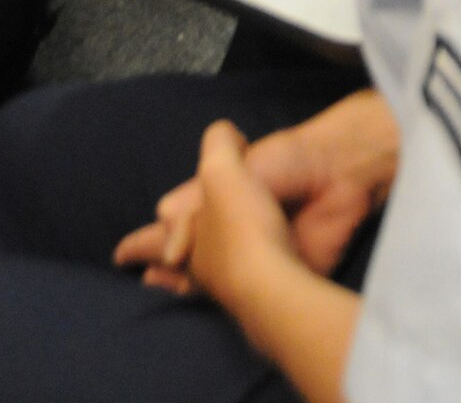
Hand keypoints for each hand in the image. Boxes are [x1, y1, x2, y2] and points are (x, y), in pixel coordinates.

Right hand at [115, 89, 399, 288]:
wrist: (336, 172)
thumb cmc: (284, 161)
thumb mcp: (229, 168)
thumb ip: (194, 198)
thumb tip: (164, 228)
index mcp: (219, 197)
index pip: (178, 222)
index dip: (152, 238)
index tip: (124, 254)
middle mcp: (234, 228)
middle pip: (193, 255)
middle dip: (168, 267)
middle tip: (145, 277)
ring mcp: (258, 251)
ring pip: (217, 278)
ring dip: (191, 286)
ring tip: (164, 288)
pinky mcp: (282, 273)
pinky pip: (253, 292)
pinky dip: (231, 297)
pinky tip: (209, 299)